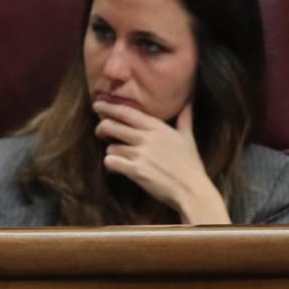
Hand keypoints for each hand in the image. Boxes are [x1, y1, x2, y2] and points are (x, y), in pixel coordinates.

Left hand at [93, 101, 230, 224]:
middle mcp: (146, 138)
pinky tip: (116, 167)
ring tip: (117, 156)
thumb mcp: (188, 137)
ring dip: (111, 152)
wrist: (191, 189)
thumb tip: (189, 100)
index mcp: (158, 127)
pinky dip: (111, 164)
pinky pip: (111, 162)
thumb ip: (185, 118)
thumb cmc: (190, 163)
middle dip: (102, 128)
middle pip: (112, 126)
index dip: (110, 107)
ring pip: (110, 147)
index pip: (127, 113)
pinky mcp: (135, 171)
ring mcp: (140, 154)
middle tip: (101, 132)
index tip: (97, 104)